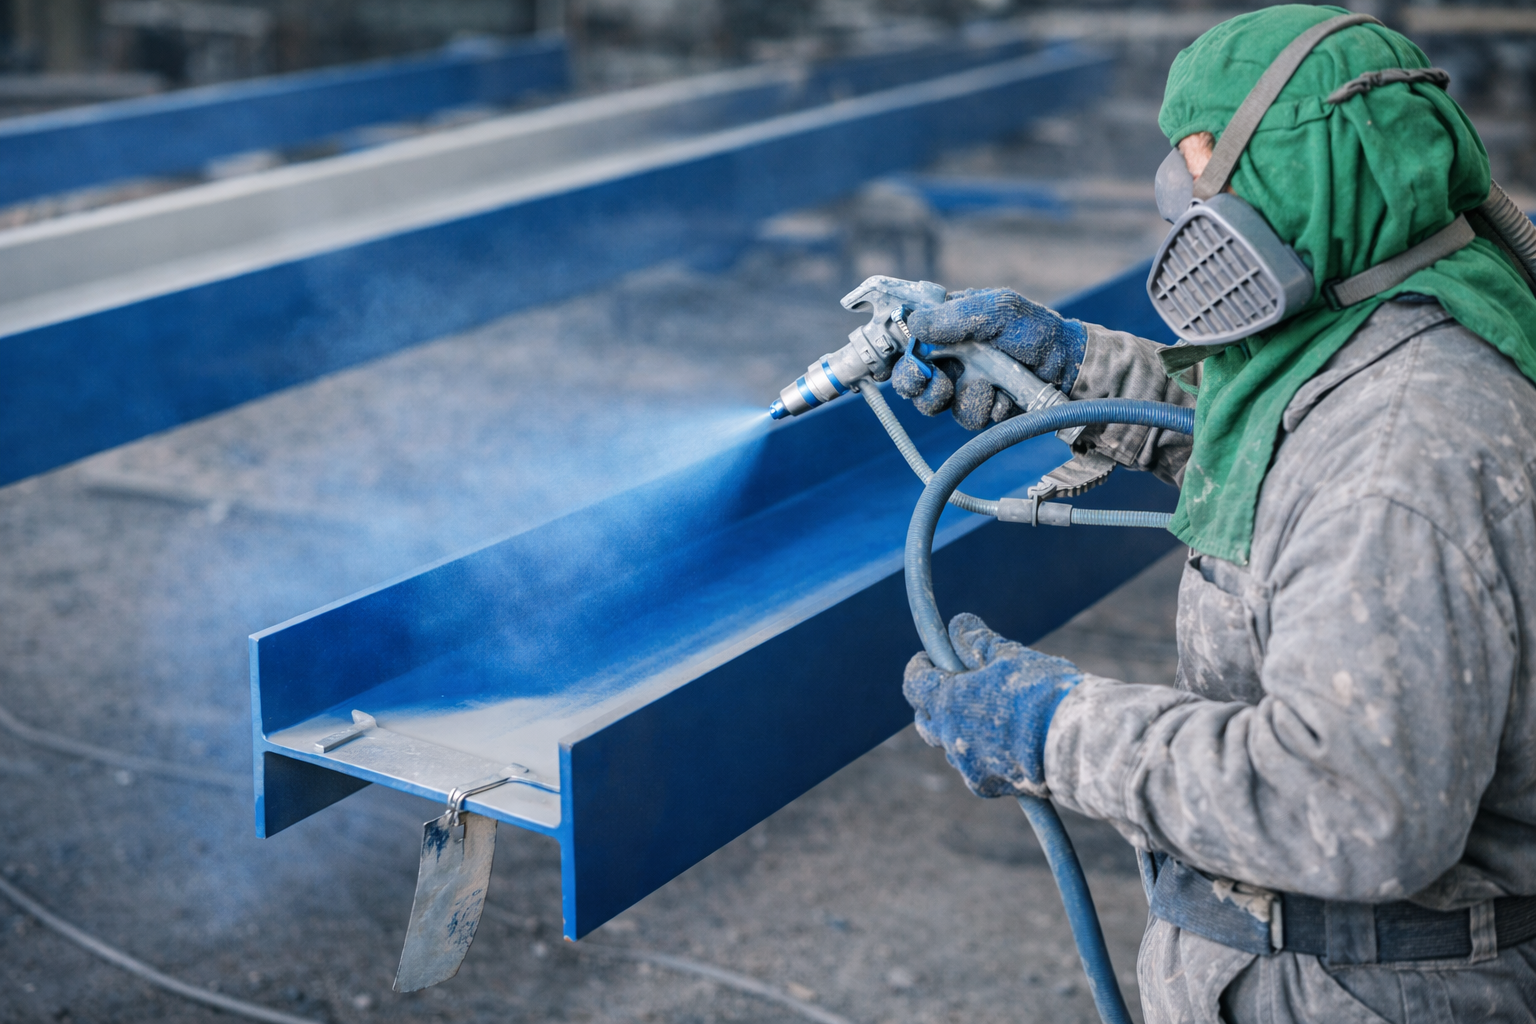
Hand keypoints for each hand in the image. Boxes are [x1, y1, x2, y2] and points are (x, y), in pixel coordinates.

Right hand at [890, 288, 1087, 430]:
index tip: (892, 358)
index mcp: (950, 325)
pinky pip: (967, 417)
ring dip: (962, 397)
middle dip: (915, 383)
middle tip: (930, 382)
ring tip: (989, 388)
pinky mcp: (981, 407)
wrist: (1073, 370)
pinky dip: (987, 408)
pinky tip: (1006, 397)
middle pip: (911, 377)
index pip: (907, 337)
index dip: (893, 350)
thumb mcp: (1000, 311)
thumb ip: (957, 316)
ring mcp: (965, 383)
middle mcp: (952, 355)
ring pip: (936, 403)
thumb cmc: (1037, 331)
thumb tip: (914, 323)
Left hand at [902, 612, 1080, 797]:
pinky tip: (1009, 742)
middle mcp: (950, 737)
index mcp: (947, 701)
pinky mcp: (988, 786)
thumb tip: (958, 626)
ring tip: (993, 713)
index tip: (931, 657)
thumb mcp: (1009, 656)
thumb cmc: (1041, 692)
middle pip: (927, 718)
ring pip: (952, 744)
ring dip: (961, 728)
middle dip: (936, 701)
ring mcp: (967, 766)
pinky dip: (984, 754)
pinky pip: (975, 767)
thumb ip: (977, 641)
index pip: (914, 683)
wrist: (1076, 743)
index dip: (921, 667)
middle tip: (958, 685)